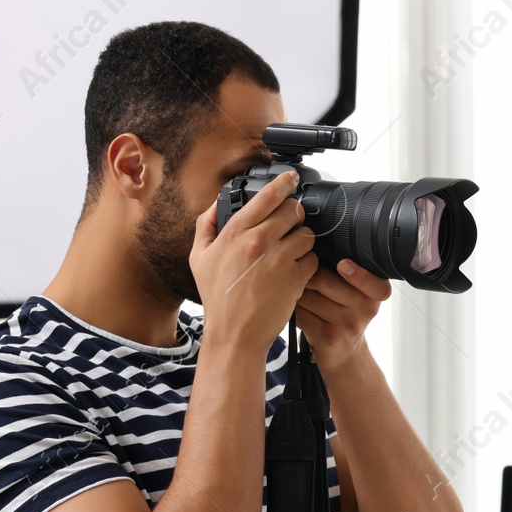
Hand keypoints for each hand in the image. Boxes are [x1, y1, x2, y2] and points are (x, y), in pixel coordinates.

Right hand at [189, 170, 316, 355]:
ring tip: (290, 253)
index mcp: (235, 233)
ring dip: (302, 240)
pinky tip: (295, 272)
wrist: (235, 333)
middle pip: (293, 210)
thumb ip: (205, 226)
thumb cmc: (218, 298)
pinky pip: (313, 258)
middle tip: (289, 226)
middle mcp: (258, 241)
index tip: (292, 177)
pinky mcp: (295, 278)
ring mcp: (279, 259)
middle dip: (294, 216)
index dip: (284, 182)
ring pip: (306, 233)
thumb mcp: (199, 258)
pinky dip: (308, 264)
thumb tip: (215, 204)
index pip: (267, 195)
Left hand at [294, 259, 391, 372]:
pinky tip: (295, 308)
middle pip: (324, 280)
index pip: (372, 281)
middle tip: (301, 274)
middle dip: (306, 274)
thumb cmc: (346, 315)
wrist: (345, 354)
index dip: (357, 273)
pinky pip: (300, 312)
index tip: (343, 265)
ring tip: (298, 292)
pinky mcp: (327, 337)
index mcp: (375, 295)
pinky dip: (293, 307)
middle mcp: (365, 310)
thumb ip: (347, 274)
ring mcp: (347, 325)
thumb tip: (313, 249)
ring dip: (296, 291)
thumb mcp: (359, 296)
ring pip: (308, 295)